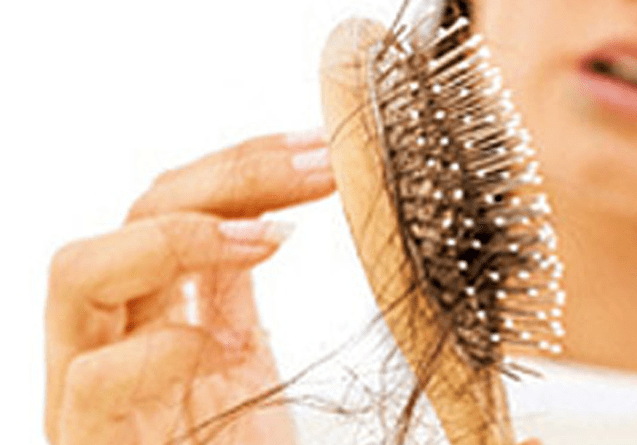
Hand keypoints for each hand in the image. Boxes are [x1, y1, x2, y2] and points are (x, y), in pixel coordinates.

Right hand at [45, 131, 332, 444]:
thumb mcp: (242, 352)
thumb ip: (230, 288)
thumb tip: (268, 214)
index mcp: (155, 304)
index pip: (176, 199)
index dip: (243, 162)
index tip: (318, 149)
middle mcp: (115, 331)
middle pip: (137, 212)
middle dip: (229, 176)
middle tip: (315, 164)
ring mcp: (91, 387)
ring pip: (80, 272)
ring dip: (179, 237)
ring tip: (269, 238)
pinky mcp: (89, 444)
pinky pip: (92, 384)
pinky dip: (158, 350)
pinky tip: (223, 346)